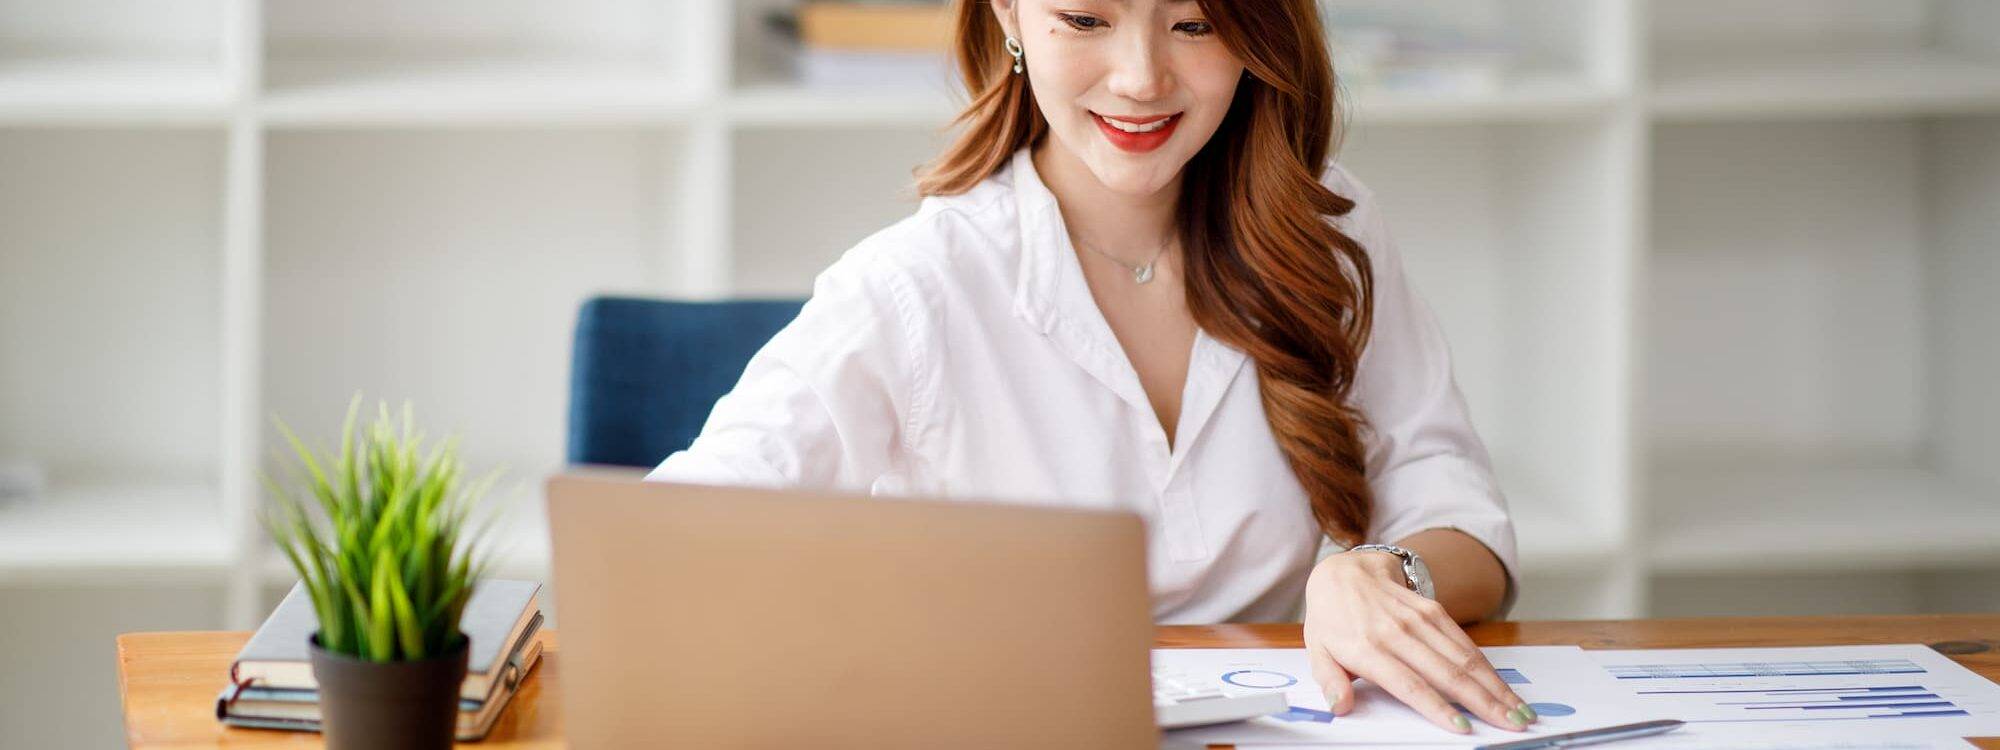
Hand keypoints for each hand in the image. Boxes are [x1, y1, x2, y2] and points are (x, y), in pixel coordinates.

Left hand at [1302, 550, 1535, 734]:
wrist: (1343, 571)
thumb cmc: (1331, 618)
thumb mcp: (1316, 649)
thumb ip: (1329, 681)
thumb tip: (1340, 707)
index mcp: (1368, 648)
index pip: (1408, 684)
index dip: (1436, 706)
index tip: (1462, 727)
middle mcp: (1398, 633)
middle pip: (1447, 673)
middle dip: (1483, 702)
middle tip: (1512, 725)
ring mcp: (1419, 619)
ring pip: (1464, 657)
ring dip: (1494, 686)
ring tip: (1520, 711)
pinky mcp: (1433, 610)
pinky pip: (1463, 641)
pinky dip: (1486, 666)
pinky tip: (1503, 686)